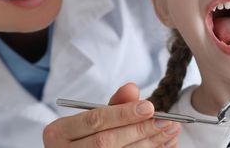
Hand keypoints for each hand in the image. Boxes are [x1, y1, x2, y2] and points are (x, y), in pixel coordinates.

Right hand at [43, 83, 179, 146]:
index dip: (123, 114)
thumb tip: (132, 88)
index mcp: (58, 133)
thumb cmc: (83, 137)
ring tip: (171, 131)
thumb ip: (114, 104)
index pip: (94, 120)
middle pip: (107, 142)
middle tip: (167, 120)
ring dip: (150, 145)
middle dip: (140, 130)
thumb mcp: (92, 118)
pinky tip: (165, 145)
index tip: (150, 107)